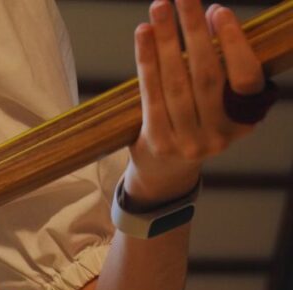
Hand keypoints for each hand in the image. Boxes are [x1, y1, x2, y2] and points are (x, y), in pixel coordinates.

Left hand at [125, 0, 265, 206]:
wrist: (165, 173)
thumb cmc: (195, 123)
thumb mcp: (218, 101)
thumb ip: (219, 66)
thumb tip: (209, 15)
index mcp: (245, 121)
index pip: (244, 78)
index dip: (233, 43)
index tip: (217, 10)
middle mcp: (220, 134)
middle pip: (206, 74)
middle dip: (194, 31)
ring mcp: (188, 142)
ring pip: (176, 83)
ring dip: (167, 40)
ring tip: (160, 7)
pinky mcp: (159, 142)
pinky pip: (151, 95)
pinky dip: (147, 61)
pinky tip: (144, 34)